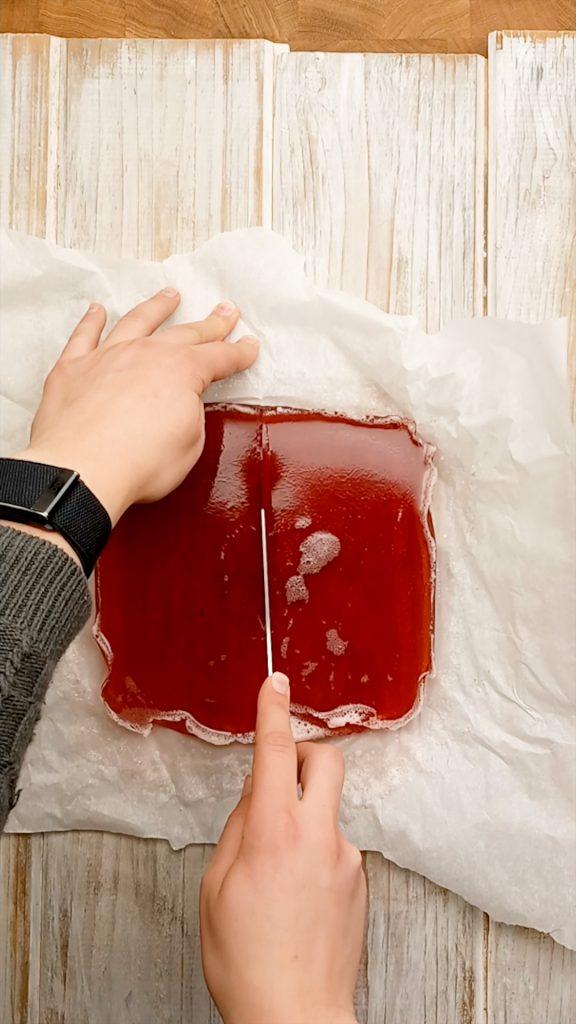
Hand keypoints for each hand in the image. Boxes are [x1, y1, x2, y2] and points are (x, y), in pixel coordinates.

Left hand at [12, 290, 258, 524]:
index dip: (239, 353)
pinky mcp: (74, 368)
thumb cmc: (137, 464)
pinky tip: (97, 311)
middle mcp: (147, 354)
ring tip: (169, 295)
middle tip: (225, 312)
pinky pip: (84, 335)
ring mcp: (108, 356)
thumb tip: (183, 406)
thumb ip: (190, 416)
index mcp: (182, 372)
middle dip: (210, 324)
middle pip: (186, 333)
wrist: (82, 470)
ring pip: (137, 321)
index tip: (248, 347)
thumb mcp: (190, 445)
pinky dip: (91, 321)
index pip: (220, 357)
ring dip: (157, 307)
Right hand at [200, 673, 365, 1023]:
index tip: (275, 684)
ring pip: (326, 809)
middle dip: (304, 752)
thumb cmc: (248, 962)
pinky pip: (334, 847)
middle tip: (280, 773)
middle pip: (327, 760)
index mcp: (274, 833)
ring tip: (274, 874)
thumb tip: (255, 798)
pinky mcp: (359, 882)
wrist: (296, 1017)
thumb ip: (238, 830)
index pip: (276, 752)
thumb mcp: (217, 888)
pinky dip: (313, 853)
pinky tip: (294, 895)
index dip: (274, 710)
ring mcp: (346, 859)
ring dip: (302, 818)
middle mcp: (319, 837)